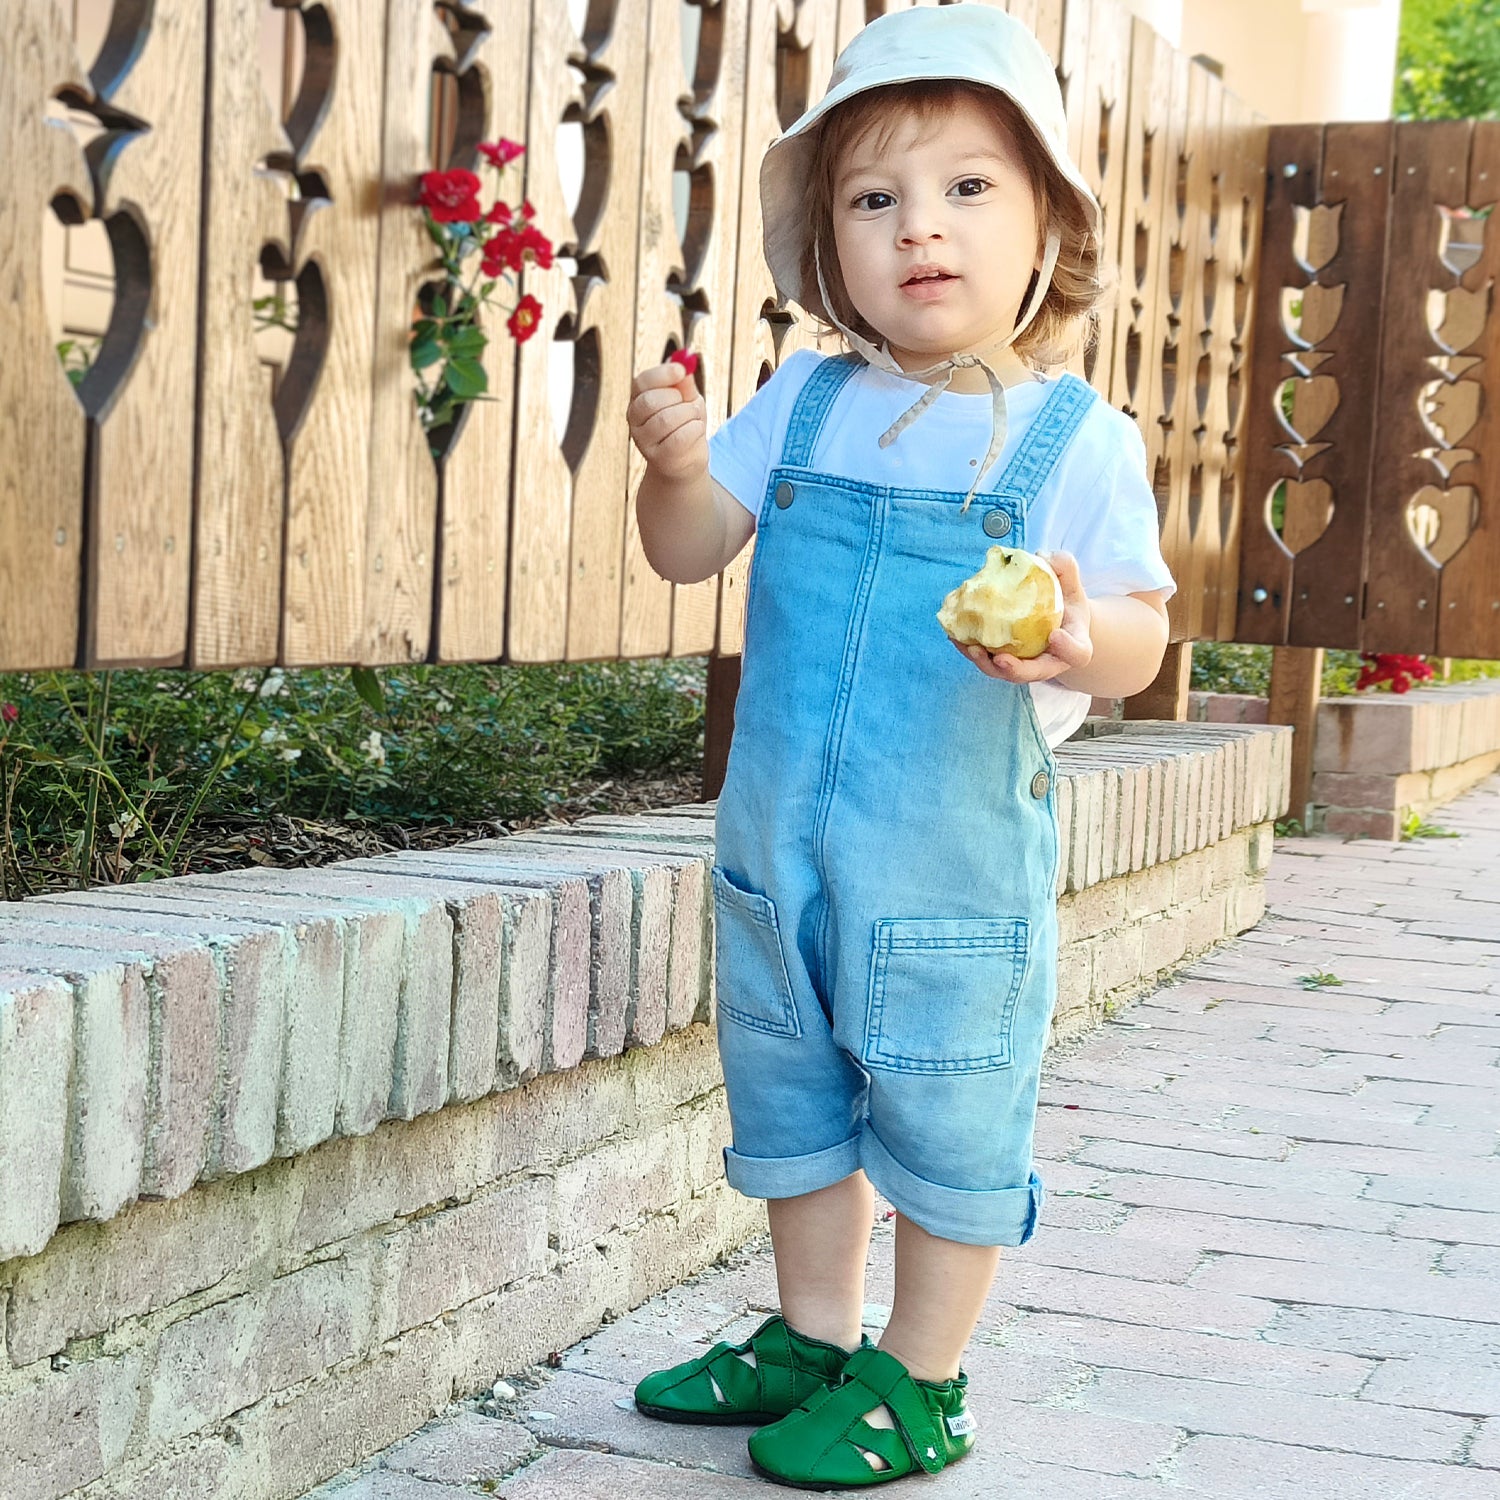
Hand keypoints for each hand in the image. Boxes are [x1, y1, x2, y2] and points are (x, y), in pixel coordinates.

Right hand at [627, 360, 706, 480]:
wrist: (687, 461)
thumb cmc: (685, 425)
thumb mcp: (687, 399)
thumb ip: (684, 384)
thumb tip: (683, 362)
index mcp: (638, 400)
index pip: (641, 382)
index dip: (662, 374)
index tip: (681, 370)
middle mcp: (635, 421)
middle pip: (650, 401)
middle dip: (677, 399)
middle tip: (688, 405)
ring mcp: (644, 442)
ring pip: (666, 420)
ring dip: (689, 416)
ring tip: (693, 420)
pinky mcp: (659, 459)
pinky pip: (679, 438)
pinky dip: (695, 430)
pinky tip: (695, 432)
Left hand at [954, 550, 1093, 684]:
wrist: (1055, 619)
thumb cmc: (1065, 601)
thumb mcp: (1071, 583)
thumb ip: (1064, 567)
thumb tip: (1042, 557)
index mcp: (1074, 645)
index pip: (1077, 653)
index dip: (1067, 648)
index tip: (1055, 636)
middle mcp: (1050, 661)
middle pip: (1034, 673)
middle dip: (1016, 669)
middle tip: (1000, 659)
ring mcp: (1026, 664)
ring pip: (1005, 672)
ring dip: (985, 663)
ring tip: (970, 648)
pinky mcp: (1004, 661)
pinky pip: (987, 660)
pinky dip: (970, 650)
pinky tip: (955, 636)